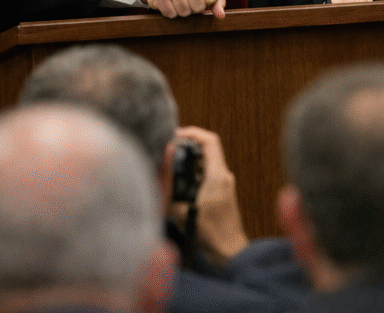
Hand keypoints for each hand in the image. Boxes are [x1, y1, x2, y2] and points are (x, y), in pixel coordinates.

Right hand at [139, 0, 226, 18]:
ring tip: (180, 0)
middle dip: (195, 8)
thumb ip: (218, 2)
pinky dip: (172, 13)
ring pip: (185, 12)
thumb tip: (220, 15)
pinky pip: (171, 14)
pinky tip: (170, 2)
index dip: (207, 1)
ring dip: (184, 11)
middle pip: (199, 6)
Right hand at [170, 126, 248, 266]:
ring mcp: (225, 184)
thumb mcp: (181, 212)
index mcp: (218, 175)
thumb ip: (168, 192)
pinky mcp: (222, 193)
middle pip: (207, 149)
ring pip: (207, 162)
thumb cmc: (210, 234)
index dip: (193, 132)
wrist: (228, 251)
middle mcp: (224, 176)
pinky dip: (194, 172)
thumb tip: (155, 175)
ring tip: (170, 164)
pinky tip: (179, 182)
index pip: (210, 141)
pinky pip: (207, 174)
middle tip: (168, 148)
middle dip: (187, 145)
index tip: (175, 134)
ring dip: (190, 160)